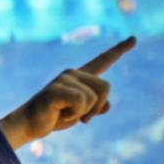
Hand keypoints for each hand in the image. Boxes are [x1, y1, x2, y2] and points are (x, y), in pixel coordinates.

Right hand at [0, 36, 136, 148]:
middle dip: (97, 107)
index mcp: (80, 76)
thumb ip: (95, 107)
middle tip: (81, 118)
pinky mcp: (56, 89)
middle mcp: (73, 73)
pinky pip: (81, 102)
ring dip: (83, 113)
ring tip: (65, 114)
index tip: (134, 39)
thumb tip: (108, 105)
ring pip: (94, 98)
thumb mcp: (80, 113)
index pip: (103, 60)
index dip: (120, 50)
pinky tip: (60, 114)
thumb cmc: (53, 117)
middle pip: (106, 87)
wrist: (28, 125)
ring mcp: (64, 79)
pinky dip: (74, 114)